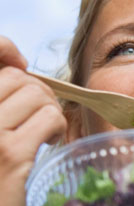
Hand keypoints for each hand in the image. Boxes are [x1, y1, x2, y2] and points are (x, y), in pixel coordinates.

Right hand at [0, 36, 66, 205]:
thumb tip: (19, 73)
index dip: (4, 49)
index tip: (19, 63)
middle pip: (18, 78)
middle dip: (39, 91)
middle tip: (41, 113)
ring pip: (37, 95)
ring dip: (50, 109)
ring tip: (45, 130)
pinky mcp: (10, 155)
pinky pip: (49, 118)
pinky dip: (56, 125)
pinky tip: (50, 140)